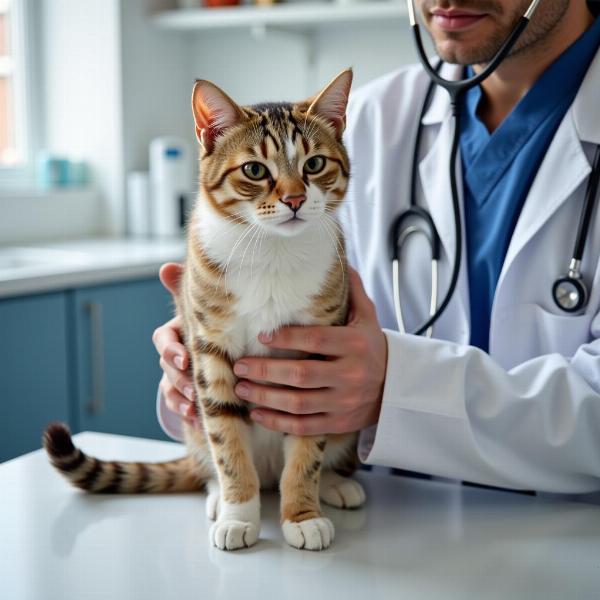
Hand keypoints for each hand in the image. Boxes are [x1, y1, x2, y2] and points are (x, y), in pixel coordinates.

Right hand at [153, 262, 198, 427]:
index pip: (162, 339)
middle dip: (178, 378)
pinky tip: (198, 418)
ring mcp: (177, 376)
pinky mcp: (186, 394)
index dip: (170, 349)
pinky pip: (180, 405)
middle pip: (167, 367)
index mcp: (176, 332)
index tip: (184, 359)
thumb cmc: (211, 324)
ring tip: (194, 405)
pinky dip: (187, 413)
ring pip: (170, 388)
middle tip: (193, 387)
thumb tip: (165, 268)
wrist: (223, 352)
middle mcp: (173, 355)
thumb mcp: (203, 309)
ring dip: (181, 398)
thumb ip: (185, 291)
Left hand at [232, 268, 387, 435]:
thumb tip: (339, 260)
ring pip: (298, 403)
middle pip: (301, 375)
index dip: (287, 338)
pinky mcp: (338, 423)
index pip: (316, 340)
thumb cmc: (371, 346)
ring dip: (265, 397)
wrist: (394, 387)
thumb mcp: (368, 317)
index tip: (261, 335)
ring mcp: (344, 402)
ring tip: (242, 387)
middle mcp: (351, 375)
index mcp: (356, 345)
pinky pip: (304, 426)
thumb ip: (353, 292)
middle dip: (266, 371)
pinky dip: (277, 422)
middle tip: (240, 365)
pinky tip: (256, 413)